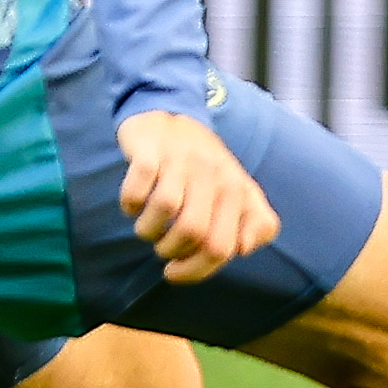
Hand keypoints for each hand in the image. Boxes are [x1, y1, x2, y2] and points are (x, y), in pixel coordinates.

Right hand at [117, 110, 277, 283]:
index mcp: (236, 190)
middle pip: (192, 232)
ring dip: (148, 230)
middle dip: (171, 252)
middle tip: (163, 249)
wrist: (171, 116)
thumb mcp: (239, 192)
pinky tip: (132, 205)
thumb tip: (243, 249)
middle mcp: (211, 173)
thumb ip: (257, 223)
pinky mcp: (149, 151)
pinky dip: (130, 204)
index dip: (196, 270)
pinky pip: (137, 188)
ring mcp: (180, 160)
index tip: (176, 272)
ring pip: (164, 209)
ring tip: (148, 228)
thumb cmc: (205, 168)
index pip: (221, 248)